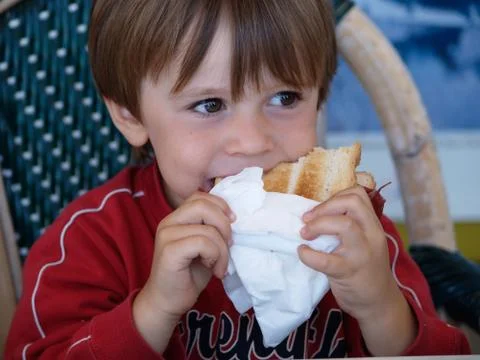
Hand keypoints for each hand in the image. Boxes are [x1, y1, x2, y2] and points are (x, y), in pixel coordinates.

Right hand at [133, 191, 233, 352]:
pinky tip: (213, 270)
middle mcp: (168, 222)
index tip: (233, 223)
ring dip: (222, 249)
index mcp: (176, 218)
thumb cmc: (188, 274)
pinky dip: (215, 256)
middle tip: (229, 246)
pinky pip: (202, 243)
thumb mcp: (205, 246)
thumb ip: (212, 228)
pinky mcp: (169, 251)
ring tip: (220, 266)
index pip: (200, 197)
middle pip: (203, 205)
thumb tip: (233, 217)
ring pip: (207, 229)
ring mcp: (166, 235)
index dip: (220, 206)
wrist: (167, 302)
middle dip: (224, 225)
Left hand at [298, 186, 415, 354]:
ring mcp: (361, 254)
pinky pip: (325, 260)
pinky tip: (302, 252)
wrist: (378, 303)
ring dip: (318, 225)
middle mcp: (371, 235)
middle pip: (353, 203)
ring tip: (305, 234)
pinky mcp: (348, 272)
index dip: (335, 196)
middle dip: (325, 206)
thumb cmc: (364, 268)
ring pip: (344, 225)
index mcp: (373, 225)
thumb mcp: (365, 241)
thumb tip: (316, 211)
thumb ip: (350, 224)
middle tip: (308, 219)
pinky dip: (308, 254)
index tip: (320, 209)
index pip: (358, 194)